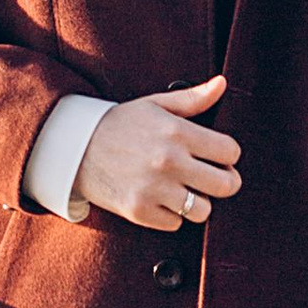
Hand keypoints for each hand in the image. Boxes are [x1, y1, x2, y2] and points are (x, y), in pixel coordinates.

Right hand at [72, 75, 242, 230]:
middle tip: (215, 177)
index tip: (220, 155)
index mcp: (176, 132)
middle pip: (225, 185)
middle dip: (225, 181)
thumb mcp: (156, 104)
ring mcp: (154, 190)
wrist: (77, 149)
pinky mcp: (140, 212)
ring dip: (199, 201)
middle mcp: (168, 162)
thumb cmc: (122, 124)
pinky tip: (162, 198)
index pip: (229, 151)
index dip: (229, 154)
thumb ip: (193, 99)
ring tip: (187, 189)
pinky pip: (176, 224)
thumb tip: (222, 83)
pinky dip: (172, 214)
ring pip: (203, 210)